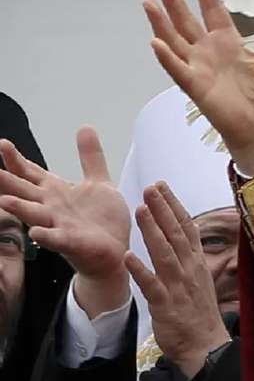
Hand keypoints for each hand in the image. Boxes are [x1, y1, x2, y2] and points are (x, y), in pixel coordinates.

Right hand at [0, 128, 129, 317]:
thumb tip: (85, 128)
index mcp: (57, 192)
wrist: (115, 252)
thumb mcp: (99, 183)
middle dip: (6, 181)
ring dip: (18, 207)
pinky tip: (36, 234)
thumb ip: (90, 157)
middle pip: (23, 191)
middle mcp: (52, 208)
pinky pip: (57, 240)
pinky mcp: (73, 242)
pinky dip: (46, 237)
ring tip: (4, 200)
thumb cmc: (103, 221)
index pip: (31, 173)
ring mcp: (59, 225)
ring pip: (33, 214)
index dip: (17, 160)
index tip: (3, 143)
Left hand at [125, 183, 229, 379]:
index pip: (187, 228)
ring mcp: (179, 286)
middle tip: (150, 187)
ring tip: (140, 209)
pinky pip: (152, 285)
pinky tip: (128, 257)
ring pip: (165, 254)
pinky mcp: (166, 305)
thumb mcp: (200, 282)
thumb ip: (190, 261)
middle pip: (177, 234)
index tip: (162, 186)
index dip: (174, 206)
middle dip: (163, 209)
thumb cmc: (200, 315)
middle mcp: (190, 270)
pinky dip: (141, 271)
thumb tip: (183, 241)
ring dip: (153, 231)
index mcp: (197, 264)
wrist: (205, 347)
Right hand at [144, 0, 253, 173]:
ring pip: (175, 41)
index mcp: (228, 43)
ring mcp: (199, 68)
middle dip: (175, 2)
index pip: (213, 11)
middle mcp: (209, 52)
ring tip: (149, 2)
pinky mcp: (195, 86)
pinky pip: (178, 70)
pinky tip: (155, 42)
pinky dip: (167, 57)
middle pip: (187, 22)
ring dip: (161, 23)